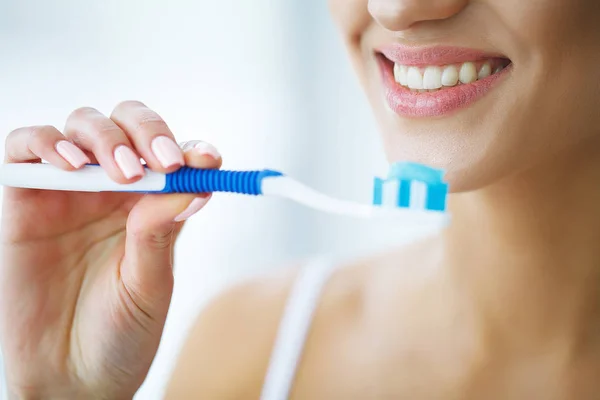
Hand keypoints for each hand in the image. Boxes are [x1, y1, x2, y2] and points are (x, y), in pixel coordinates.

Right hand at [0, 101, 221, 398]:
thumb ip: (160, 234)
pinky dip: (46, 143)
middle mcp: (112, 190)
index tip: (207, 162)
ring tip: (121, 173)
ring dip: (105, 137)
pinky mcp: (24, 200)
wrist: (68, 378)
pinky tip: (69, 163)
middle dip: (148, 133)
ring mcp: (68, 190)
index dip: (190, 149)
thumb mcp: (150, 286)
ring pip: (84, 126)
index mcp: (152, 205)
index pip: (173, 155)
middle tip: (162, 164)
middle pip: (129, 125)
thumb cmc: (119, 333)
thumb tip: (190, 185)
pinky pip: (26, 149)